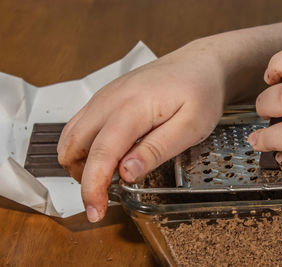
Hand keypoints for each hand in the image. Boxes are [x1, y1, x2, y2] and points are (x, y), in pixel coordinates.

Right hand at [57, 44, 224, 221]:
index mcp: (132, 107)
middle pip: (74, 144)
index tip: (95, 210)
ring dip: (80, 161)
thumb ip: (156, 149)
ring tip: (106, 176)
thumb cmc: (201, 92)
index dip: (93, 186)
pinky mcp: (107, 96)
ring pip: (72, 134)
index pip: (102, 153)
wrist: (199, 64)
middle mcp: (110, 99)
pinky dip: (84, 145)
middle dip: (81, 176)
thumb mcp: (190, 127)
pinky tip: (107, 154)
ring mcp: (105, 95)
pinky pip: (81, 123)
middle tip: (104, 196)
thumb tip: (125, 173)